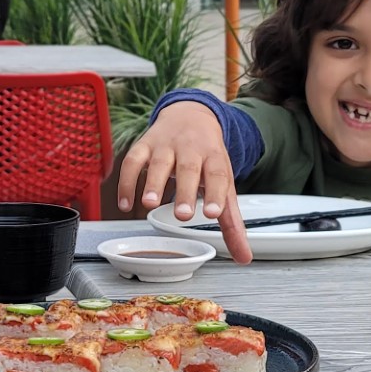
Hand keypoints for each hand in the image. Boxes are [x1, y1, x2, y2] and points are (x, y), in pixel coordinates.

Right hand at [116, 102, 252, 264]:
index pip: (218, 174)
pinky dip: (127, 182)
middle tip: (182, 215)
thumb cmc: (207, 156)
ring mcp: (166, 145)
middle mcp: (191, 149)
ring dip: (153, 183)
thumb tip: (244, 257)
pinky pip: (132, 161)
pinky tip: (126, 204)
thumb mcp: (223, 183)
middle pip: (189, 168)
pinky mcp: (144, 145)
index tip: (212, 213)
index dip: (215, 193)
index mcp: (214, 157)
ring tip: (149, 205)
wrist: (191, 114)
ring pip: (159, 162)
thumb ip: (231, 222)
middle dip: (185, 191)